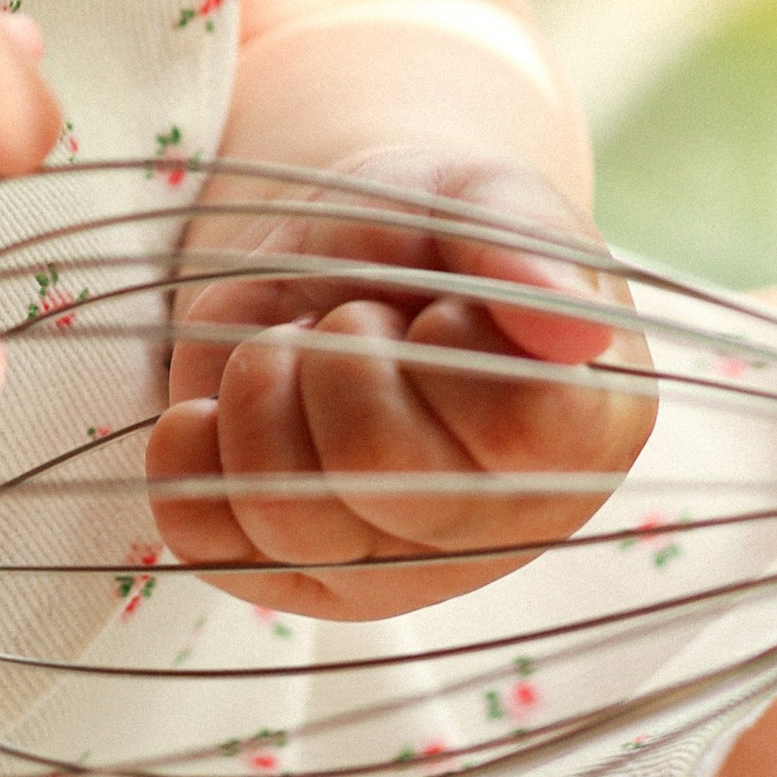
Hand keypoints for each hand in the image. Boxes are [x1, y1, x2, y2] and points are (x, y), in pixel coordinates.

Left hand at [145, 150, 652, 620]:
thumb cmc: (439, 232)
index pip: (513, 423)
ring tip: (295, 348)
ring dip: (263, 390)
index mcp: (586, 433)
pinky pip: (203, 540)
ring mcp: (391, 569)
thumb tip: (573, 327)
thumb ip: (530, 243)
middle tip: (356, 316)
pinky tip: (220, 403)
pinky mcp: (291, 579)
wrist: (349, 255)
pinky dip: (190, 453)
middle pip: (380, 465)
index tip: (441, 307)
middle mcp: (497, 526)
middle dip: (340, 353)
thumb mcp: (488, 196)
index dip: (450, 342)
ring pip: (286, 511)